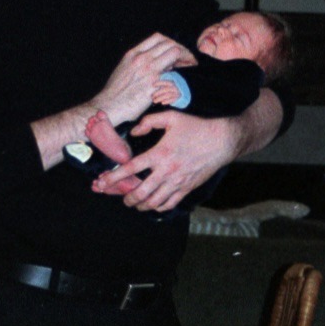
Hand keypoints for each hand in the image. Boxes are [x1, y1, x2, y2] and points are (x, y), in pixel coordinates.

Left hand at [91, 109, 242, 212]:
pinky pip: (169, 204)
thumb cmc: (196, 127)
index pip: (131, 169)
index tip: (103, 182)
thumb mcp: (171, 117)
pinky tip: (153, 205)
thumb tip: (134, 132)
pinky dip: (158, 208)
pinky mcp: (187, 188)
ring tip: (135, 204)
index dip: (114, 177)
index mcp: (159, 154)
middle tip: (122, 198)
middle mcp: (166, 171)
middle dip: (127, 198)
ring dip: (141, 205)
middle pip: (140, 192)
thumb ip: (149, 122)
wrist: (221, 141)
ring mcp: (177, 182)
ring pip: (154, 202)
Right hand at [94, 34, 187, 127]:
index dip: (171, 43)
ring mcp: (149, 70)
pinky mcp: (155, 83)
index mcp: (133, 53)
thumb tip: (156, 61)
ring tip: (188, 67)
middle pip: (169, 43)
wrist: (109, 106)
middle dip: (182, 50)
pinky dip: (181, 73)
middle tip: (187, 60)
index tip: (175, 51)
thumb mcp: (124, 68)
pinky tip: (181, 79)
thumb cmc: (115, 92)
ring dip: (185, 58)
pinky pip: (174, 71)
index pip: (158, 38)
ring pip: (175, 53)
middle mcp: (142, 58)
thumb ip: (139, 61)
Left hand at [151, 78, 182, 106]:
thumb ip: (164, 83)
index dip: (159, 83)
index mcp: (173, 82)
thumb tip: (154, 83)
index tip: (153, 85)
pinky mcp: (178, 98)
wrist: (182, 93)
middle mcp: (175, 87)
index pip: (166, 82)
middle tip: (152, 96)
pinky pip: (172, 100)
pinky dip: (167, 101)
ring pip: (168, 95)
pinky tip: (162, 103)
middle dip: (157, 93)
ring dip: (160, 98)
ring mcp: (177, 93)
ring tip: (154, 101)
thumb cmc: (172, 88)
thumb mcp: (169, 84)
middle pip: (165, 89)